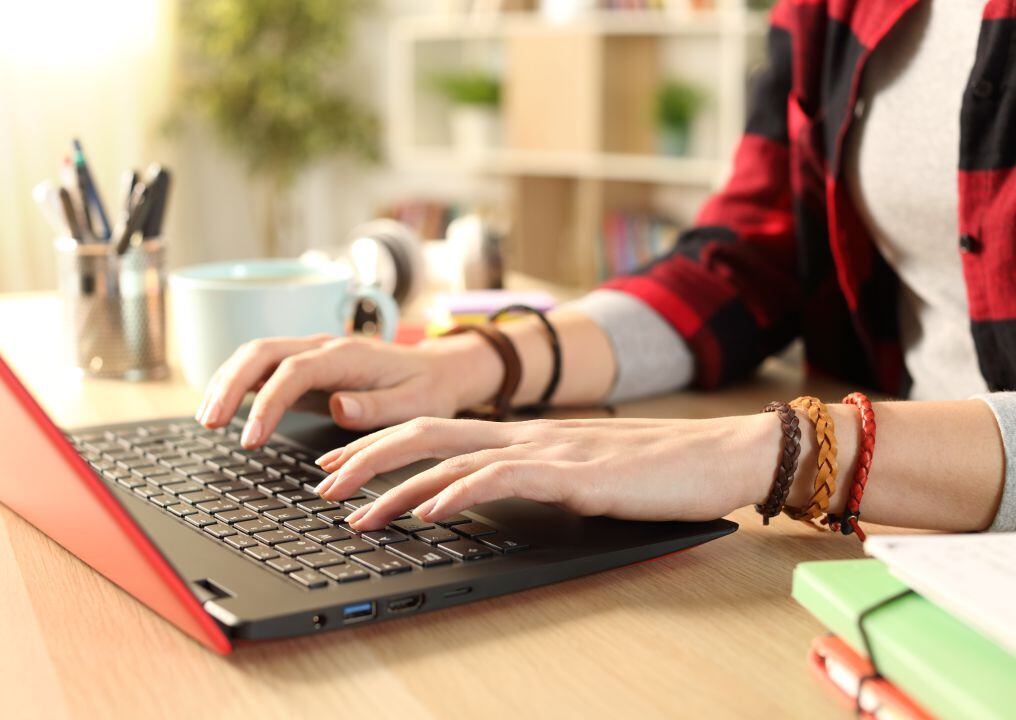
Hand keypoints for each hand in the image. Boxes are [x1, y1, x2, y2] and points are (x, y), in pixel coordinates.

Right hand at [196, 334, 500, 445]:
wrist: (438, 370)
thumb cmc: (427, 390)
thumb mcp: (415, 405)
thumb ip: (377, 407)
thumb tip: (337, 405)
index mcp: (349, 355)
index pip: (294, 370)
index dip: (267, 403)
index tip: (251, 438)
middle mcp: (324, 347)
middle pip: (262, 351)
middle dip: (229, 383)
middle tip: (210, 422)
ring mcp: (312, 354)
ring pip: (256, 355)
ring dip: (226, 382)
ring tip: (207, 419)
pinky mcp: (306, 368)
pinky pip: (264, 368)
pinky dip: (238, 383)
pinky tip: (222, 408)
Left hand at [313, 415, 778, 530]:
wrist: (724, 454)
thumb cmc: (660, 471)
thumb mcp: (584, 476)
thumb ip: (538, 480)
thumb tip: (489, 499)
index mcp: (526, 435)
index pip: (438, 431)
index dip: (383, 444)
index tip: (340, 464)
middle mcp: (528, 434)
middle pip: (427, 432)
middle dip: (367, 457)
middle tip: (321, 483)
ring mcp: (550, 450)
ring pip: (452, 457)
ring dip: (397, 485)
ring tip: (354, 511)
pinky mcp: (576, 473)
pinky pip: (503, 479)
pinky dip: (459, 494)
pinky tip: (429, 512)